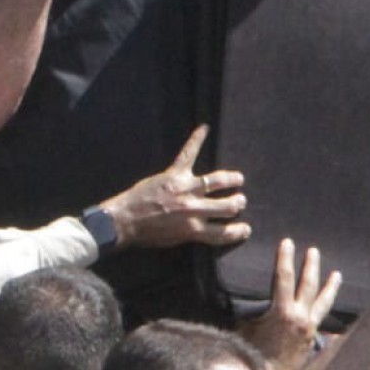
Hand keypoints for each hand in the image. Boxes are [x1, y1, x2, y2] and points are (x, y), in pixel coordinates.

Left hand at [101, 126, 251, 251]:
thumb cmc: (147, 234)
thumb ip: (194, 234)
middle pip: (227, 206)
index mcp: (194, 230)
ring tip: (238, 179)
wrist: (124, 220)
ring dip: (231, 179)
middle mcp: (193, 209)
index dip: (238, 231)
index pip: (224, 233)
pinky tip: (204, 128)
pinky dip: (196, 139)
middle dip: (237, 203)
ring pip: (216, 181)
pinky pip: (188, 154)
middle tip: (240, 201)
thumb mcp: (174, 241)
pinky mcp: (173, 175)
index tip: (245, 228)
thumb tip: (209, 229)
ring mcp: (184, 190)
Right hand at [238, 238, 342, 369]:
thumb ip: (248, 310)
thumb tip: (242, 296)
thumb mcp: (244, 327)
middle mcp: (301, 319)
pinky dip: (327, 309)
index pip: (284, 277)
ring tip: (336, 274)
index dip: (285, 258)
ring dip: (329, 287)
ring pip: (323, 303)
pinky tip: (331, 307)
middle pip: (309, 285)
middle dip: (311, 266)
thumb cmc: (251, 355)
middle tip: (313, 250)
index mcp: (283, 312)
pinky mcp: (311, 341)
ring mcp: (309, 330)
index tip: (287, 242)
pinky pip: (323, 319)